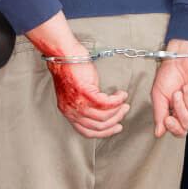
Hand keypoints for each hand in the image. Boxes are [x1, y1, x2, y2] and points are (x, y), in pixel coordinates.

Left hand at [26, 11, 128, 137]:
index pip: (87, 131)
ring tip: (123, 102)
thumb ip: (85, 105)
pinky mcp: (85, 92)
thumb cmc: (70, 70)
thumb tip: (102, 111)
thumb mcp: (75, 94)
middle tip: (124, 111)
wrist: (64, 56)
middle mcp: (72, 110)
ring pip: (104, 116)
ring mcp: (78, 102)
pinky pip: (107, 102)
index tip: (115, 127)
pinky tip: (121, 94)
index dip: (104, 132)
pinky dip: (117, 100)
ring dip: (118, 110)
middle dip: (115, 120)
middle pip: (98, 125)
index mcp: (68, 112)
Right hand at [151, 39, 187, 137]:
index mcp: (177, 111)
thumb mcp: (158, 95)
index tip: (168, 119)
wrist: (178, 56)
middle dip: (181, 110)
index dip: (175, 128)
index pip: (180, 130)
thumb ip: (159, 114)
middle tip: (176, 95)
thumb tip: (158, 132)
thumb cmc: (168, 73)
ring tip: (184, 88)